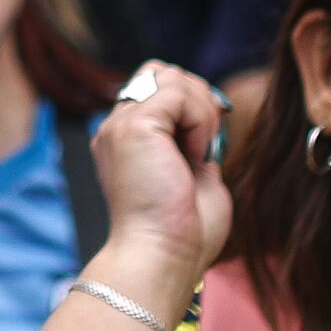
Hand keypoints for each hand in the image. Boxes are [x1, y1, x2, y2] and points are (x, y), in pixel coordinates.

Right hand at [89, 63, 233, 306]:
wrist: (162, 258)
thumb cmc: (183, 234)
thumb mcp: (196, 176)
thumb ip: (198, 144)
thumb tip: (214, 116)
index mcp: (127, 142)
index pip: (157, 88)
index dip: (191, 104)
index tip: (207, 144)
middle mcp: (116, 128)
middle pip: (163, 73)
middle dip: (198, 99)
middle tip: (206, 147)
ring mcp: (120, 125)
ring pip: (173, 77)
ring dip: (202, 111)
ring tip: (200, 154)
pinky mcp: (134, 126)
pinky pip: (179, 93)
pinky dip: (200, 119)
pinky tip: (196, 155)